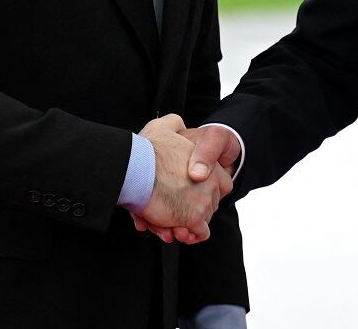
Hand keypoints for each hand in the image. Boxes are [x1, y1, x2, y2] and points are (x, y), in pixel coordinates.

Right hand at [132, 114, 232, 243]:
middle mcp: (210, 182)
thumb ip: (174, 124)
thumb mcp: (163, 126)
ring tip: (170, 223)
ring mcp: (203, 201)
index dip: (206, 188)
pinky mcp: (192, 219)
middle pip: (209, 203)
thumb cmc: (147, 148)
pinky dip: (188, 234)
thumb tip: (179, 124)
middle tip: (176, 209)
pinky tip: (172, 230)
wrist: (135, 167)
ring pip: (202, 219)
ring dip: (187, 223)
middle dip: (193, 208)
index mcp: (208, 163)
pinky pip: (197, 233)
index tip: (190, 191)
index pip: (222, 182)